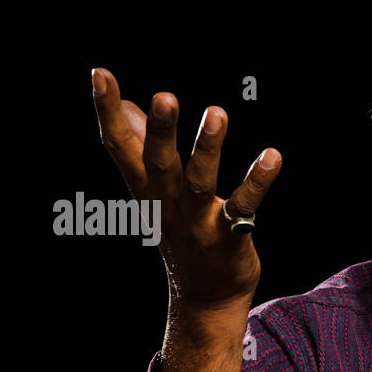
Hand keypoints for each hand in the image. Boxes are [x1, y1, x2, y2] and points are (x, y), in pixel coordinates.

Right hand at [90, 67, 281, 309]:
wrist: (205, 298)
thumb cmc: (181, 234)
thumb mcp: (154, 193)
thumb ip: (141, 149)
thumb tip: (129, 107)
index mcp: (145, 190)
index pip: (118, 147)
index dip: (107, 111)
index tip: (100, 73)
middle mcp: (166, 205)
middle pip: (157, 165)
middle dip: (158, 131)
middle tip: (163, 96)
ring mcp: (197, 223)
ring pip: (199, 183)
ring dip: (207, 149)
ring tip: (216, 113)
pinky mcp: (229, 237)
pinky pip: (243, 206)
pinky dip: (257, 182)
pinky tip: (272, 156)